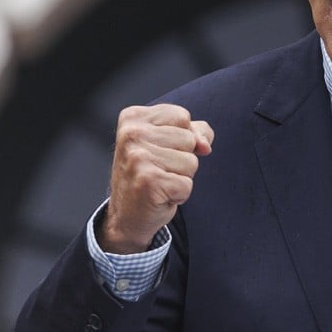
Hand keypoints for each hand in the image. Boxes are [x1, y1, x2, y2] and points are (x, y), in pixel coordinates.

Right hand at [100, 104, 213, 253]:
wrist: (126, 215)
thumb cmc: (149, 175)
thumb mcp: (168, 143)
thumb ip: (194, 132)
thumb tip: (205, 145)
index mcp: (133, 117)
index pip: (183, 116)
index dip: (182, 137)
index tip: (159, 151)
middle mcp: (131, 134)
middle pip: (189, 139)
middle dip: (182, 158)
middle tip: (159, 170)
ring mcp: (138, 158)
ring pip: (191, 162)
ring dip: (181, 177)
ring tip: (160, 182)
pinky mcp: (148, 181)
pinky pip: (187, 184)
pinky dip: (180, 194)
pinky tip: (160, 196)